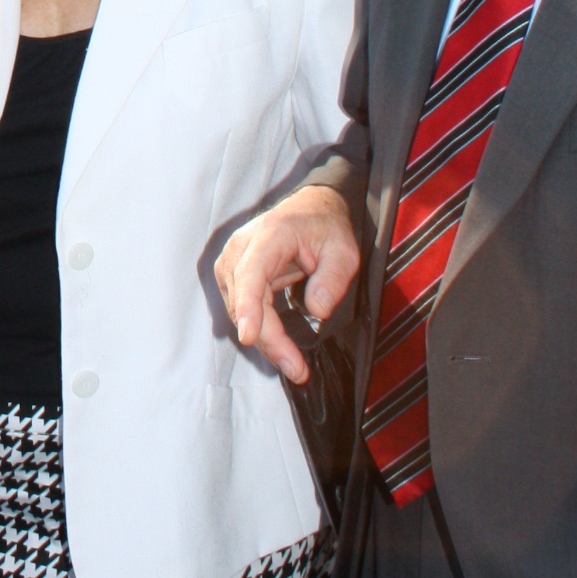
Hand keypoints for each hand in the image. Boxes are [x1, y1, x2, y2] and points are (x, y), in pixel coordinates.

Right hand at [213, 184, 361, 386]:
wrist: (311, 208)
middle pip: (244, 302)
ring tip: (294, 363)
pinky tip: (280, 348)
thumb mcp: (343, 250)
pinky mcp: (234, 276)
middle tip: (297, 369)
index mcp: (269, 236)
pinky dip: (259, 330)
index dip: (249, 309)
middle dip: (268, 340)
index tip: (249, 337)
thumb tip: (317, 311)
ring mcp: (233, 263)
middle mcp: (241, 249)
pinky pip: (241, 309)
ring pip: (239, 311)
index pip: (250, 275)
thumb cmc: (326, 227)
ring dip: (264, 340)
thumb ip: (332, 279)